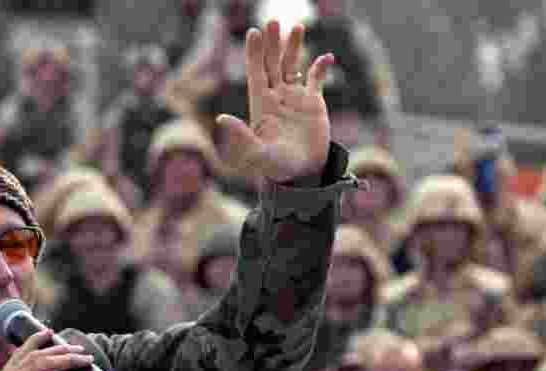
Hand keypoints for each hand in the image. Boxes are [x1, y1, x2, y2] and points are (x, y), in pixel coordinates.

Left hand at [215, 19, 332, 182]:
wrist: (302, 173)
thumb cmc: (276, 166)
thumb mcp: (257, 153)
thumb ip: (240, 136)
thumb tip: (220, 118)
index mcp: (261, 104)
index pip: (256, 72)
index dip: (254, 53)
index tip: (254, 33)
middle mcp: (277, 97)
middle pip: (273, 63)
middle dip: (272, 43)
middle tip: (273, 21)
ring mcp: (295, 98)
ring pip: (293, 65)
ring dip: (294, 47)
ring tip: (297, 27)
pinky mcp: (313, 103)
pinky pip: (315, 79)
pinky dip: (320, 67)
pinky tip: (325, 58)